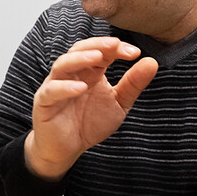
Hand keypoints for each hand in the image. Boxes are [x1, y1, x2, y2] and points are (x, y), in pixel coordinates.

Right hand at [25, 36, 157, 179]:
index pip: (101, 51)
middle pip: (79, 50)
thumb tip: (152, 62)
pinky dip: (65, 87)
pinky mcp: (44, 102)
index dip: (116, 48)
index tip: (135, 52)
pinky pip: (52, 90)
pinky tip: (81, 88)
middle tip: (115, 45)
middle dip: (97, 45)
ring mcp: (56, 85)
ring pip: (63, 64)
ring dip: (79, 59)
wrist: (67, 149)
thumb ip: (132, 84)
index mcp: (89, 72)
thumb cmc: (89, 123)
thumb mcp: (118, 104)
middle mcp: (72, 74)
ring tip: (97, 58)